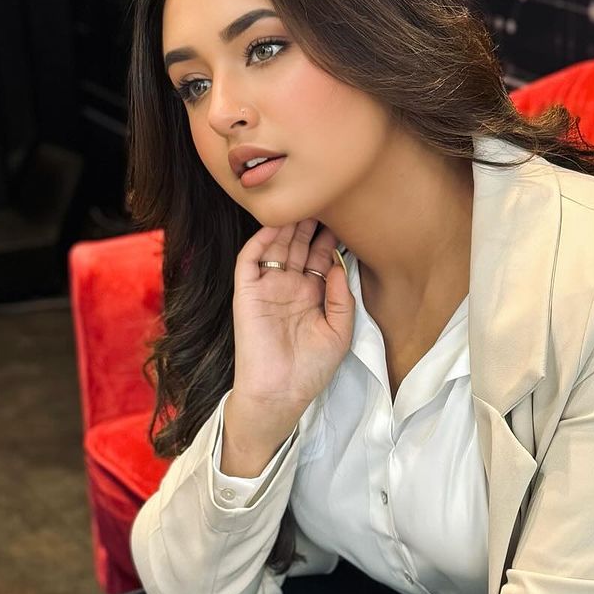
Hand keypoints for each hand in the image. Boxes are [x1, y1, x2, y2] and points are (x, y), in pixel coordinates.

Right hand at [231, 217, 354, 415]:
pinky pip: (250, 260)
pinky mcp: (247, 293)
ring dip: (287, 226)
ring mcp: (267, 288)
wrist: (280, 393)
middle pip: (299, 246)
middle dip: (311, 224)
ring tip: (302, 203)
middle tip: (324, 200)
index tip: (347, 218)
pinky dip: (261, 241)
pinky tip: (275, 226)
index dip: (331, 239)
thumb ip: (342, 298)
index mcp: (312, 296)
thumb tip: (342, 265)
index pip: (321, 258)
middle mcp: (289, 287)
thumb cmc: (310, 369)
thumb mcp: (339, 332)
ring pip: (276, 247)